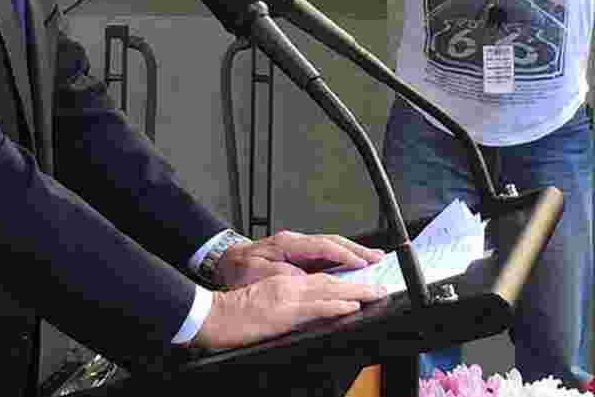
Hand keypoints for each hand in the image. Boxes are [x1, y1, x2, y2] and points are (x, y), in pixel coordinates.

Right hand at [191, 272, 386, 350]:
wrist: (213, 316)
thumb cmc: (234, 313)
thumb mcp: (264, 301)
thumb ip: (286, 302)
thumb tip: (310, 309)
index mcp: (285, 283)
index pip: (322, 278)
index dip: (346, 280)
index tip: (365, 283)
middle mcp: (289, 285)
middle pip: (331, 281)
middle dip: (358, 283)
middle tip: (381, 286)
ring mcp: (287, 297)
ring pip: (329, 290)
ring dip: (356, 291)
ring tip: (376, 293)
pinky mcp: (284, 312)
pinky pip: (315, 307)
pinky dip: (335, 305)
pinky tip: (350, 306)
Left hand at [212, 230, 384, 288]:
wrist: (225, 261)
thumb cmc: (240, 269)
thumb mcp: (259, 273)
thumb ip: (284, 274)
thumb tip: (306, 279)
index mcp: (288, 243)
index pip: (324, 246)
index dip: (345, 255)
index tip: (362, 263)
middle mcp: (296, 241)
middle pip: (333, 242)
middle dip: (357, 250)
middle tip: (379, 259)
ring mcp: (298, 246)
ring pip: (331, 246)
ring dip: (352, 253)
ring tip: (373, 259)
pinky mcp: (297, 254)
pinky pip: (324, 253)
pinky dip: (341, 257)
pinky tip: (352, 263)